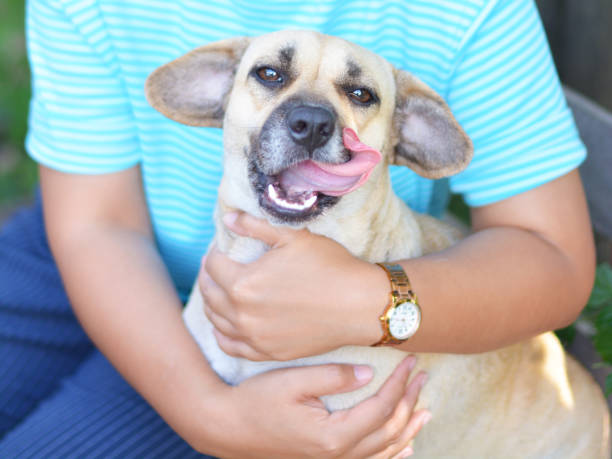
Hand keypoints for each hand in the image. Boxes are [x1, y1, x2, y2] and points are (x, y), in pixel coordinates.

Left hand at [200, 211, 387, 360]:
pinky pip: (232, 346)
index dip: (214, 253)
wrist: (359, 305)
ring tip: (218, 291)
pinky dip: (222, 333)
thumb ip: (255, 227)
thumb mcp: (292, 238)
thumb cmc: (329, 266)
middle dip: (208, 276)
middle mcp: (242, 315)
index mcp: (243, 284)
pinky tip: (225, 324)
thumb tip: (229, 218)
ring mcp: (255, 338)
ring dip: (212, 303)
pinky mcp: (269, 353)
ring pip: (216, 321)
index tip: (221, 247)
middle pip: (209, 294)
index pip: (213, 266)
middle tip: (216, 266)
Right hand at [203, 356, 429, 457]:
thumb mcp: (292, 382)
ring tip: (425, 411)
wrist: (227, 429)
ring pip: (384, 451)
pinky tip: (404, 447)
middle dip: (409, 402)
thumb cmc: (256, 401)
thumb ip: (332, 377)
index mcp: (333, 436)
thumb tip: (368, 373)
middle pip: (389, 430)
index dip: (400, 384)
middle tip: (422, 376)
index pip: (381, 408)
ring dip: (408, 429)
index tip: (411, 361)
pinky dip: (392, 453)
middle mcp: (338, 456)